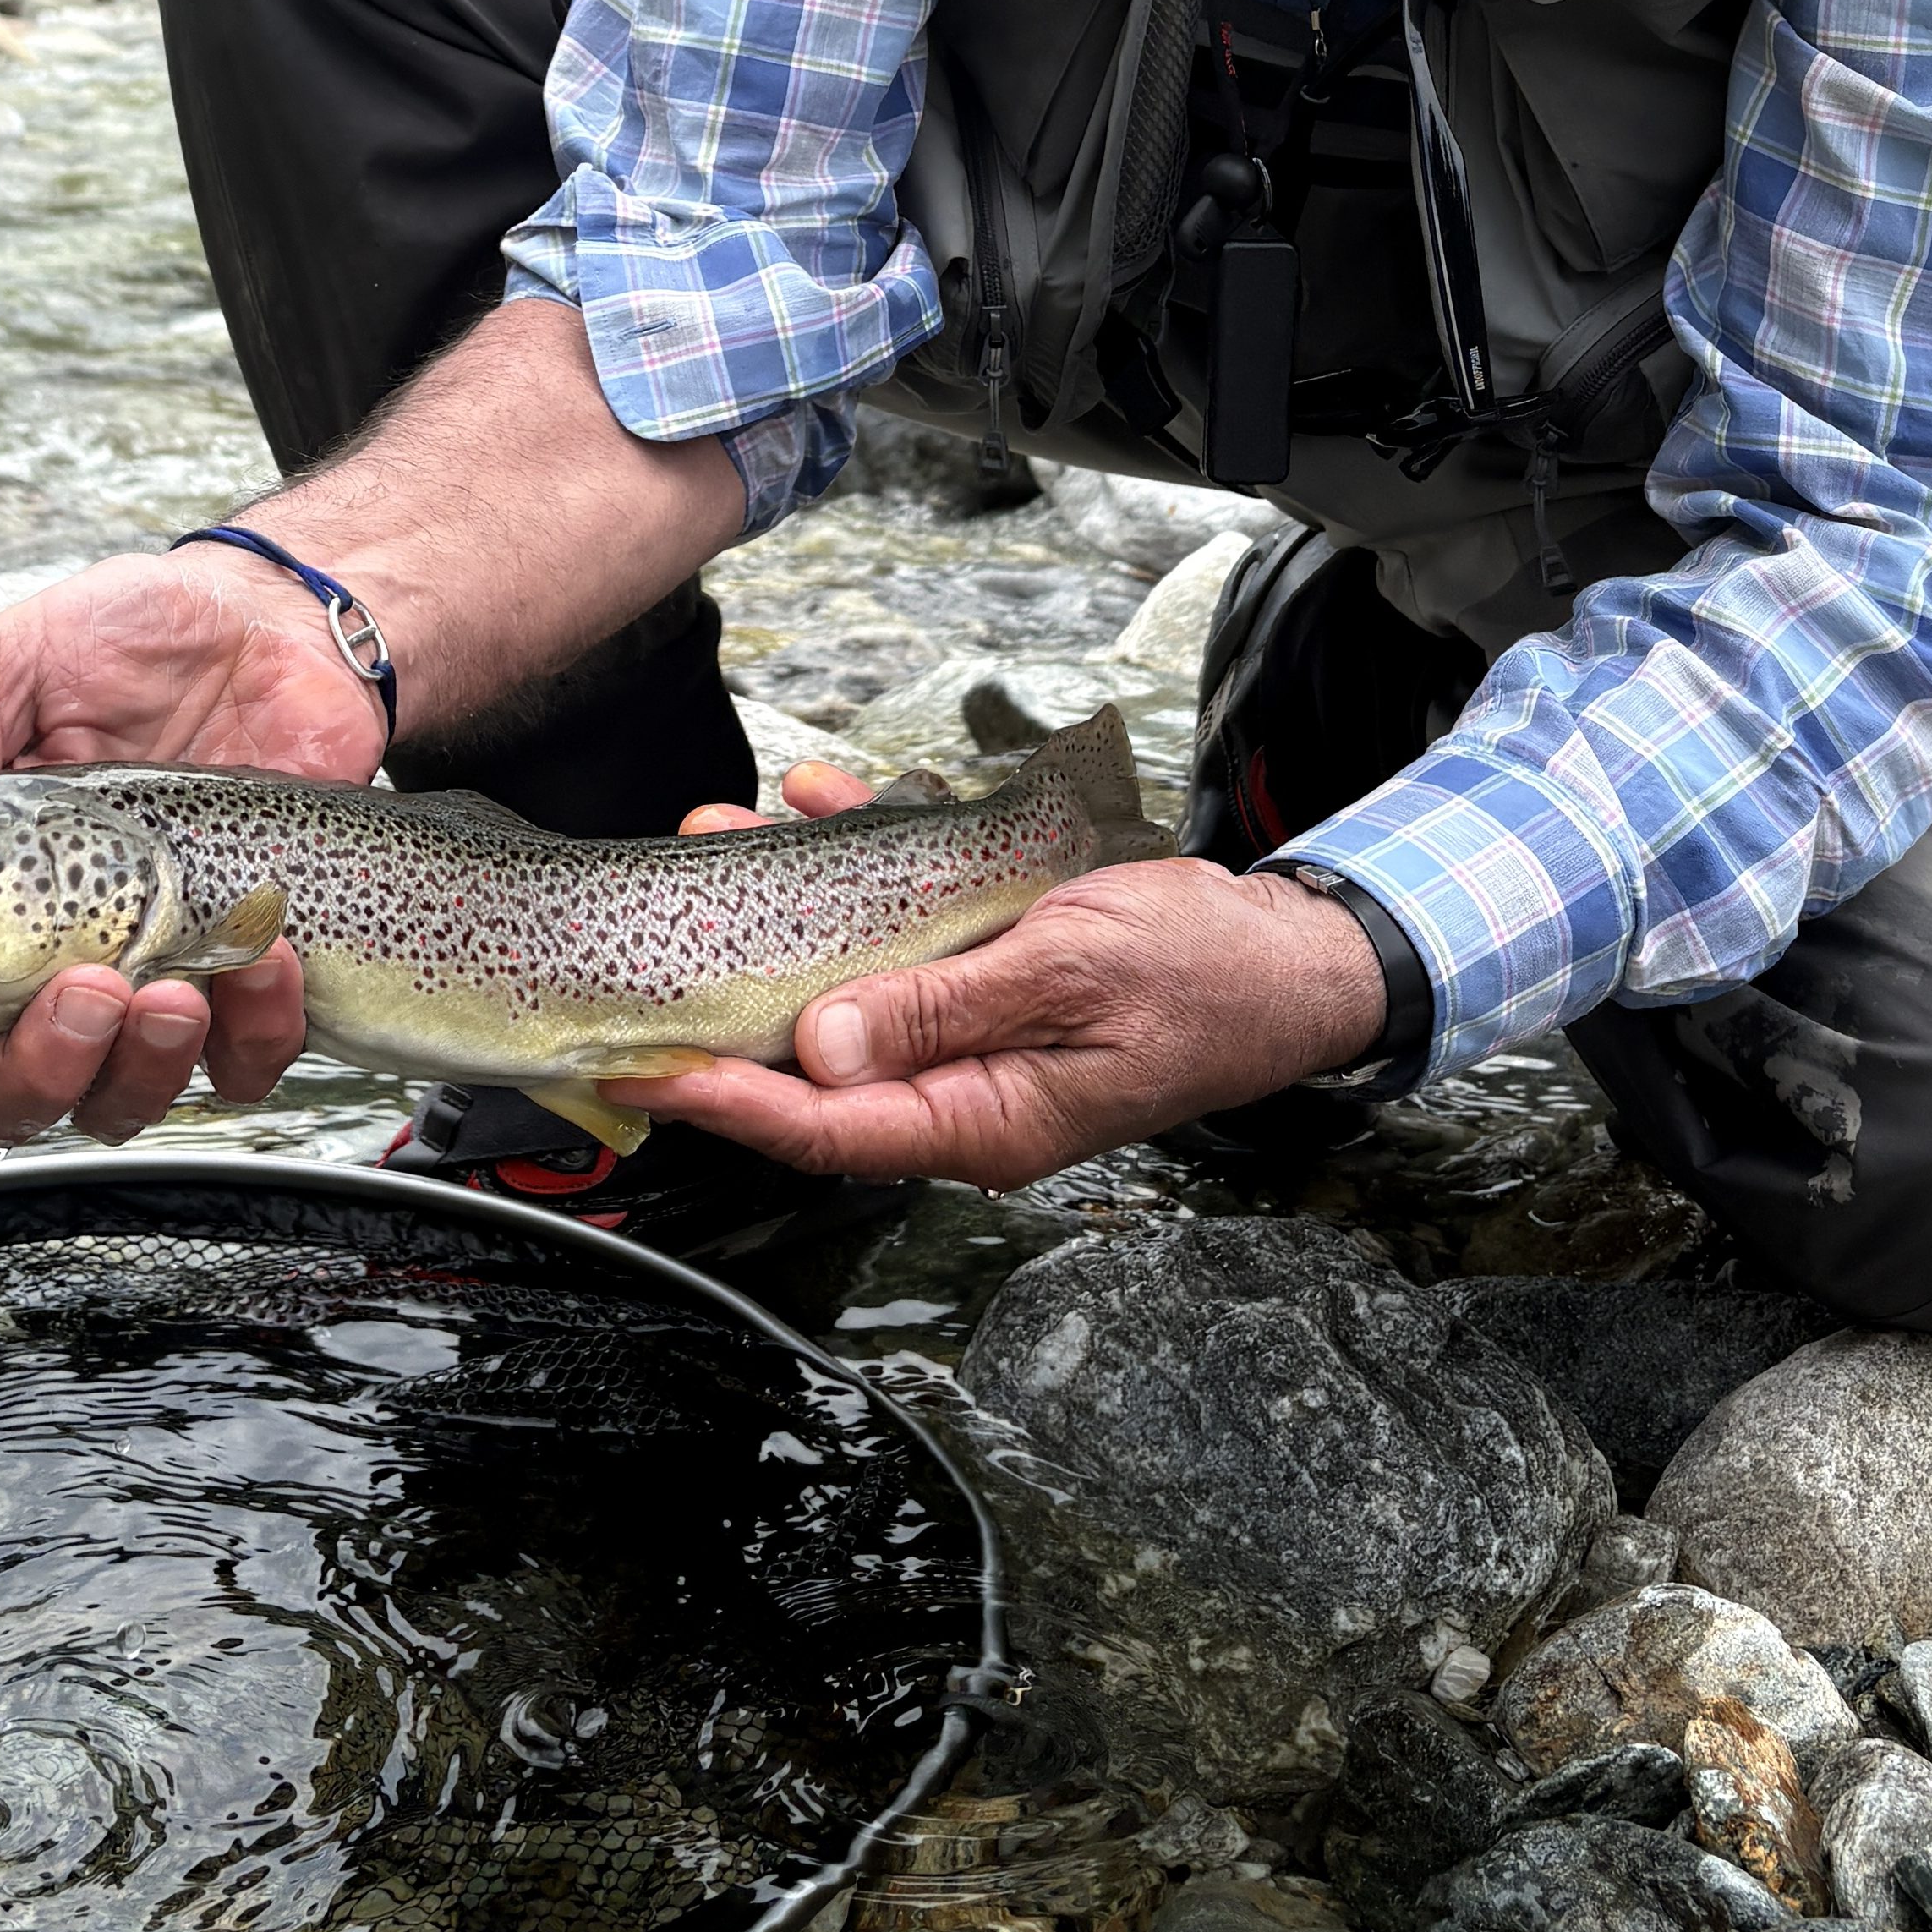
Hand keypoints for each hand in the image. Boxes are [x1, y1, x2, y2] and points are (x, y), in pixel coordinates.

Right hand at [0, 543, 362, 1146]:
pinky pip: (243, 1066)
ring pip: (115, 1103)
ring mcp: (150, 977)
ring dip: (140, 1064)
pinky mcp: (247, 980)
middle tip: (81, 986)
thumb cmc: (143, 634)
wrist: (283, 616)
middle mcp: (47, 955)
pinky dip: (254, 1029)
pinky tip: (264, 951)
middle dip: (32, 1071)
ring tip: (175, 980)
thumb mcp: (20, 668)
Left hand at [621, 855, 1391, 1188]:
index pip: (826, 1129)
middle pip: (818, 1058)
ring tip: (725, 832)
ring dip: (791, 906)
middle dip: (733, 993)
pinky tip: (827, 802)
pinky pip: (904, 933)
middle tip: (658, 931)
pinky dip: (864, 865)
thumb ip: (943, 1010)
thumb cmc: (1201, 974)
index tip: (647, 1068)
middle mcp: (963, 1088)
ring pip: (852, 983)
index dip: (729, 1101)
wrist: (1284, 953)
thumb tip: (822, 1049)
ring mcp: (973, 1034)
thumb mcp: (1068, 975)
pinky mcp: (988, 980)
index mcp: (983, 1120)